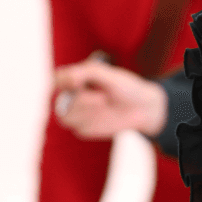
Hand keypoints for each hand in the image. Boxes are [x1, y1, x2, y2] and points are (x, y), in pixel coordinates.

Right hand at [53, 58, 167, 138]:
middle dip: (83, 100)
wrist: (142, 108)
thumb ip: (88, 72)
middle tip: (104, 98)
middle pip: (62, 101)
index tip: (78, 82)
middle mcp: (74, 95)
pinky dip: (92, 123)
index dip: (63, 82)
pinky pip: (79, 129)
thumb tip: (67, 78)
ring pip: (66, 117)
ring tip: (105, 104)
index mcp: (77, 77)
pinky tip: (106, 116)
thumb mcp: (110, 75)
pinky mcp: (84, 127)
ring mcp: (78, 112)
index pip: (58, 79)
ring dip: (87, 112)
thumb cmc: (126, 87)